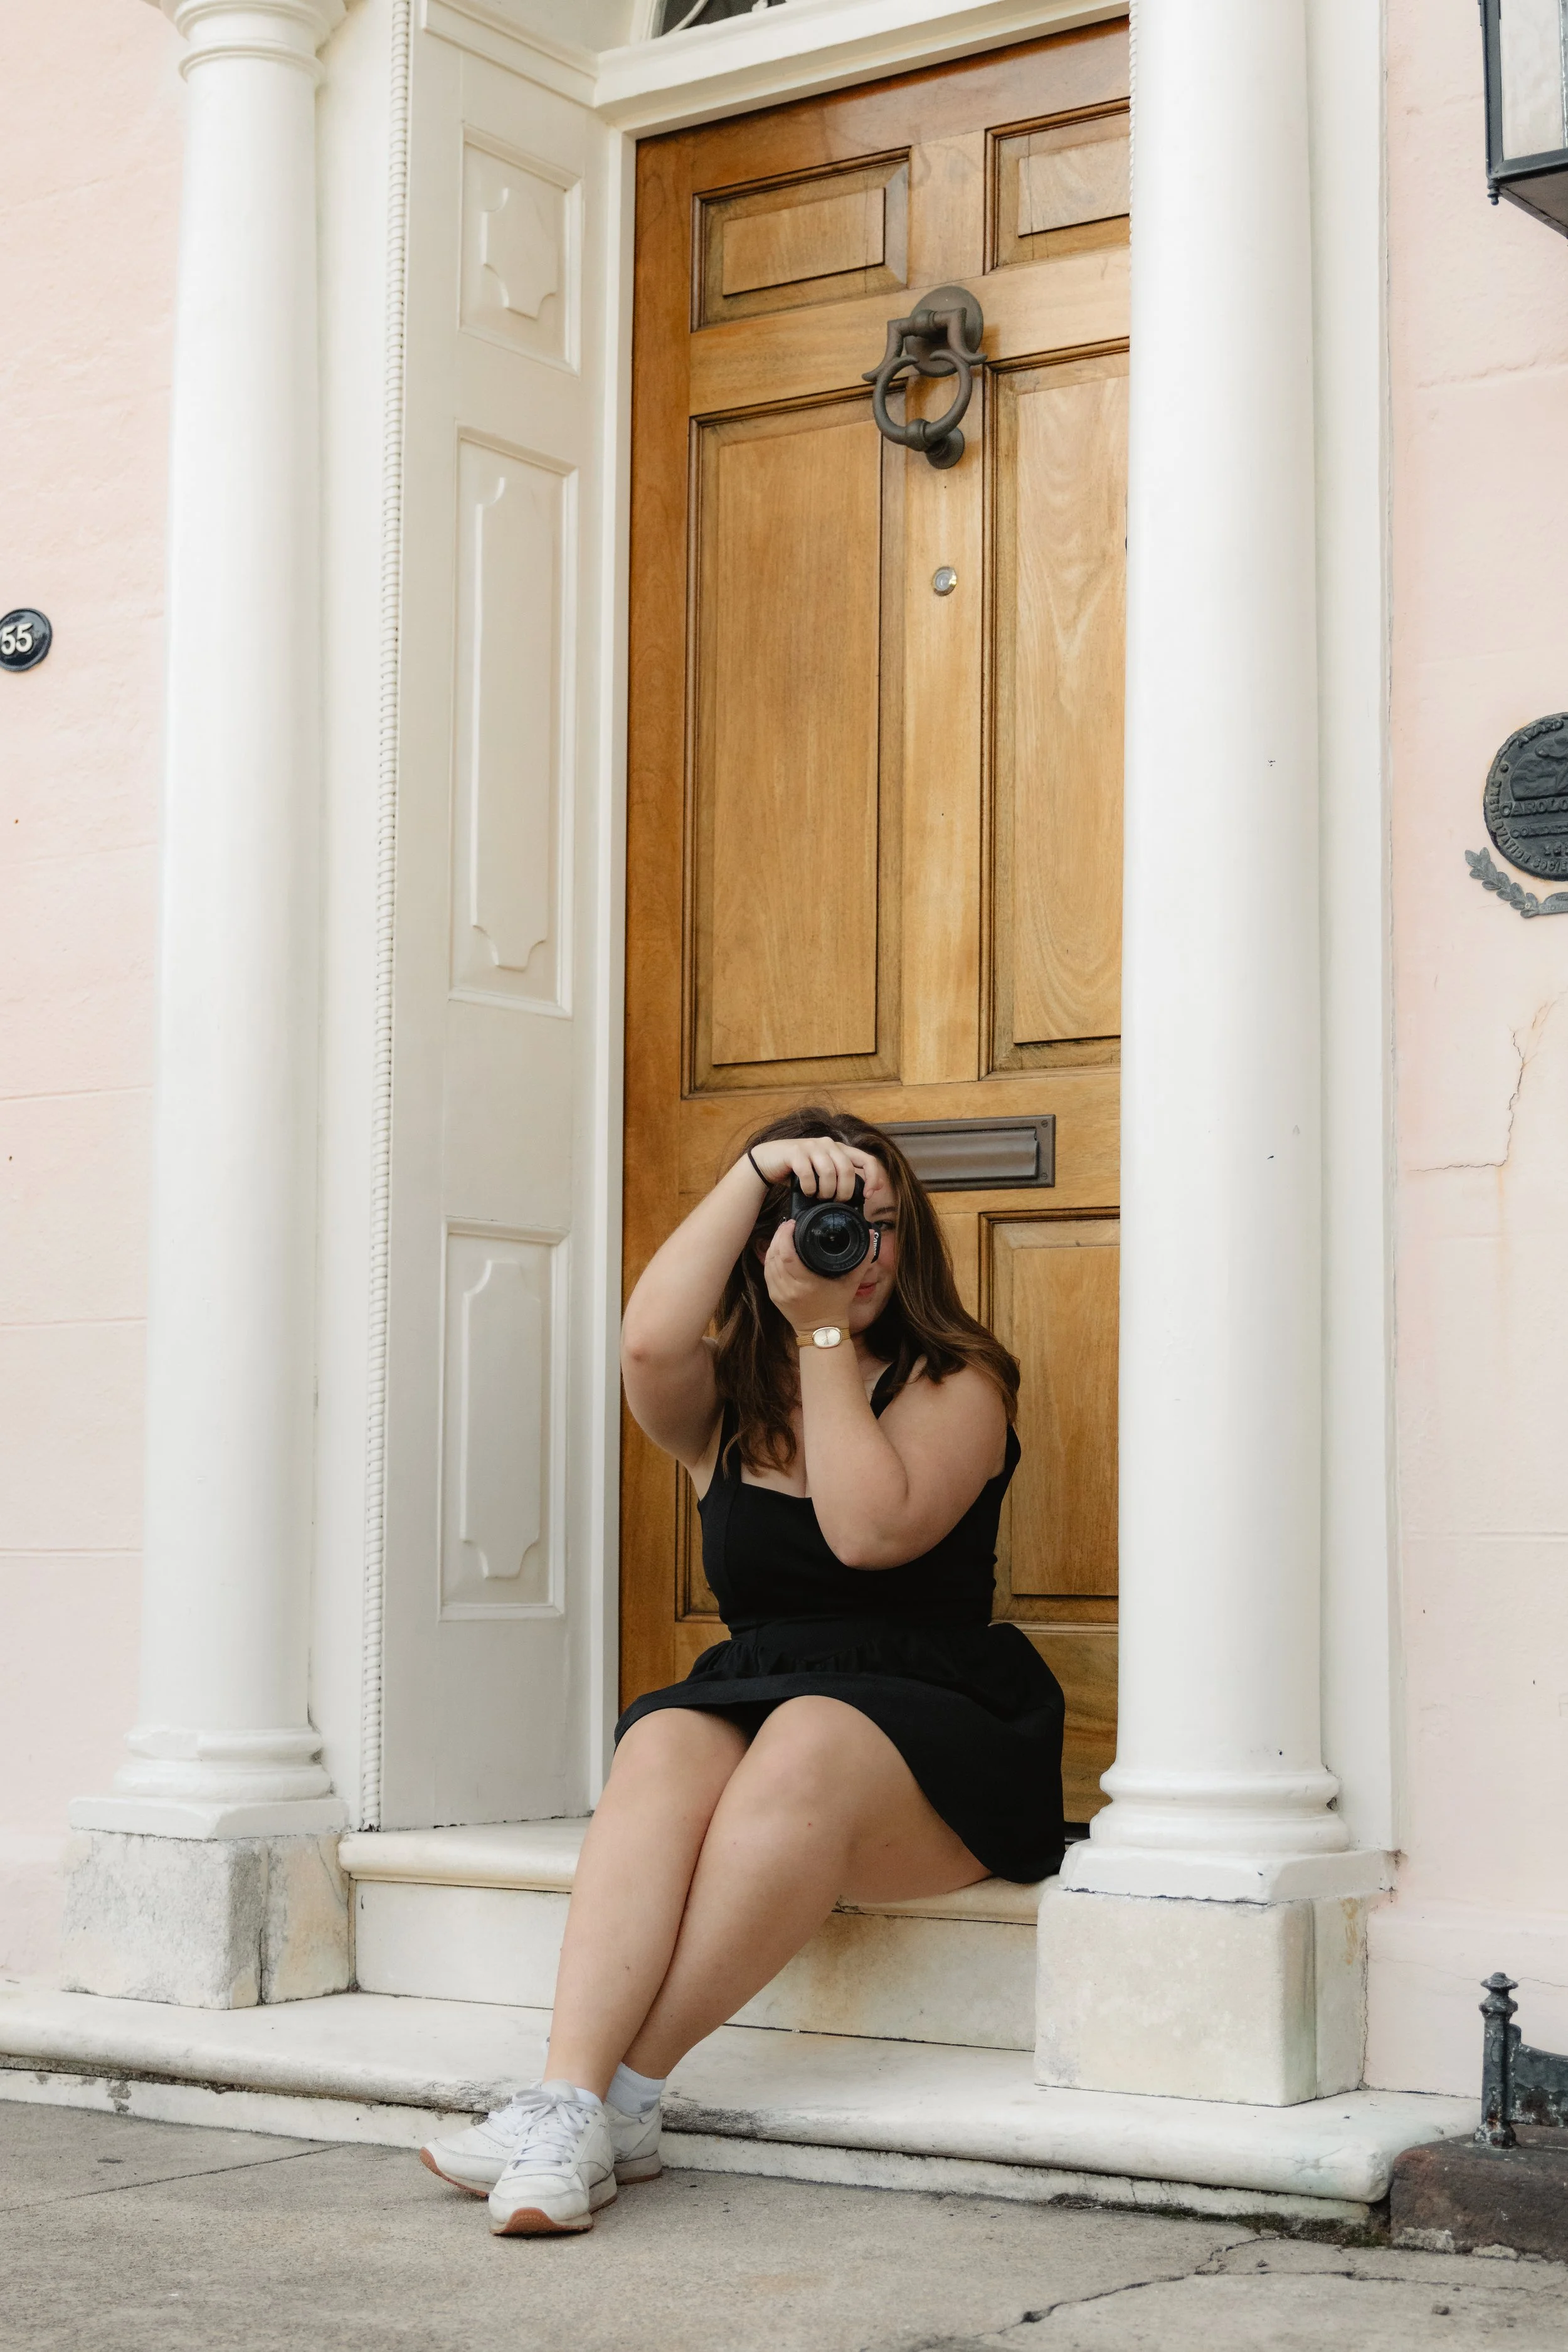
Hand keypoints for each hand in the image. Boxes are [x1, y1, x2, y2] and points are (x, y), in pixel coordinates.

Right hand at [743, 1135, 893, 1214]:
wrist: (767, 1161)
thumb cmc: (798, 1171)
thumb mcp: (823, 1173)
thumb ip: (841, 1179)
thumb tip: (862, 1197)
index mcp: (840, 1149)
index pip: (867, 1160)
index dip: (873, 1178)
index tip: (868, 1195)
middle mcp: (828, 1144)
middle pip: (847, 1170)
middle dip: (844, 1192)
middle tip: (836, 1202)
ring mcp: (811, 1146)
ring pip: (829, 1171)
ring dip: (826, 1191)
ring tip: (820, 1197)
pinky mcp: (795, 1152)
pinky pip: (808, 1172)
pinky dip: (809, 1188)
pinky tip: (807, 1192)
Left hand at [761, 1219, 864, 1333]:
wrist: (822, 1331)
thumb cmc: (837, 1306)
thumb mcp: (851, 1283)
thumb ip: (862, 1259)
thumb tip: (871, 1233)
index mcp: (806, 1284)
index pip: (787, 1255)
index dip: (785, 1236)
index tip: (793, 1223)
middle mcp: (789, 1289)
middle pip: (775, 1256)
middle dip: (778, 1236)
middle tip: (788, 1225)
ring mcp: (779, 1294)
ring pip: (768, 1263)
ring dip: (773, 1246)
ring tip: (782, 1234)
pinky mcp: (774, 1297)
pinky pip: (767, 1273)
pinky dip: (770, 1259)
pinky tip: (776, 1249)